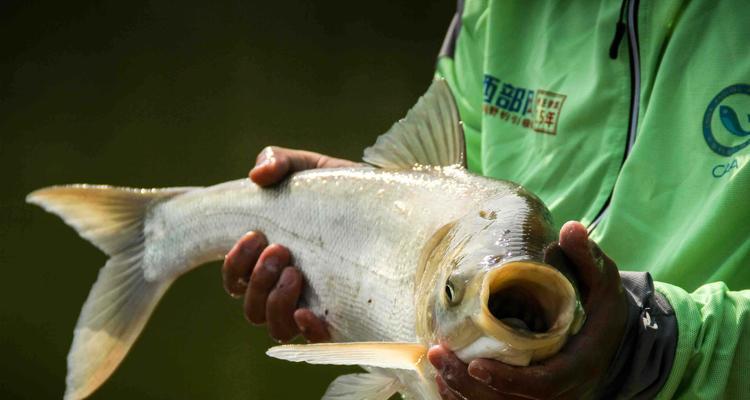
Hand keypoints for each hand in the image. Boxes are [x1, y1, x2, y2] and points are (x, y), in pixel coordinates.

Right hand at [222, 147, 355, 342]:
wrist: (390, 204)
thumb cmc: (342, 190)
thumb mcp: (311, 168)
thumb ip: (280, 162)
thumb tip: (258, 175)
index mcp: (271, 258)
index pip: (235, 279)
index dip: (234, 264)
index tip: (254, 235)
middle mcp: (286, 288)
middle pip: (250, 307)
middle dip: (257, 279)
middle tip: (281, 250)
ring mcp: (312, 305)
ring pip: (274, 326)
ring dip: (276, 303)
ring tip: (297, 273)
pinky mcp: (341, 317)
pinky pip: (313, 340)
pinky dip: (305, 330)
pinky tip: (310, 312)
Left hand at [428, 221, 628, 398]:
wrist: (612, 337)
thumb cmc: (601, 306)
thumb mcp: (602, 280)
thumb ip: (586, 257)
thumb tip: (570, 228)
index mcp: (578, 364)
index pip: (542, 385)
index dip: (507, 379)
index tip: (474, 363)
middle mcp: (562, 391)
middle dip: (470, 385)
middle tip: (438, 355)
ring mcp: (545, 398)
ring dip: (462, 392)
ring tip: (435, 362)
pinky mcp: (528, 397)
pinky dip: (466, 398)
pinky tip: (442, 380)